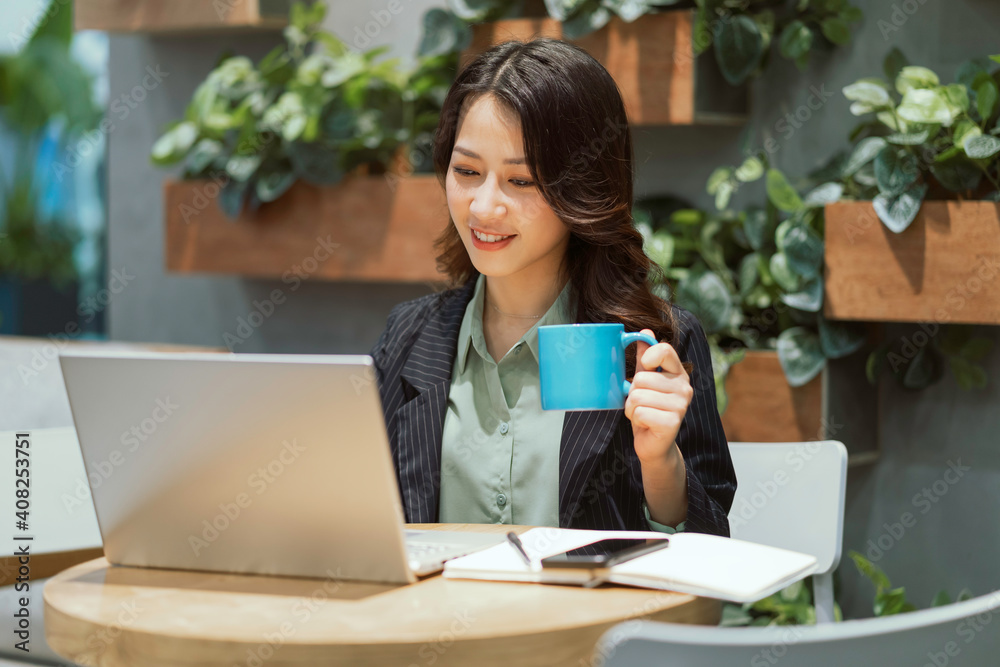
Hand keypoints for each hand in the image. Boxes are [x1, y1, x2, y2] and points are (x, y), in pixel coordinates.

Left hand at [624, 329, 692, 464]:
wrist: (654, 445)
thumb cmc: (648, 410)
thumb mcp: (645, 381)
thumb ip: (646, 358)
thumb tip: (645, 331)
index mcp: (678, 373)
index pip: (664, 349)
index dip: (647, 356)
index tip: (644, 367)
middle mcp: (684, 387)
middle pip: (642, 378)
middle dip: (632, 393)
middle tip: (642, 404)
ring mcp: (680, 405)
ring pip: (638, 396)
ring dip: (632, 408)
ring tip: (643, 414)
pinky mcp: (672, 422)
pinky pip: (640, 412)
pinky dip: (636, 419)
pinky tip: (646, 424)